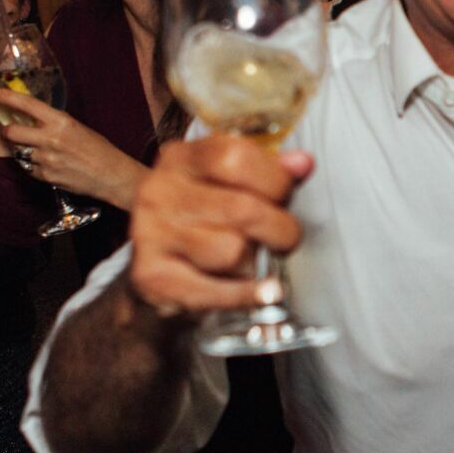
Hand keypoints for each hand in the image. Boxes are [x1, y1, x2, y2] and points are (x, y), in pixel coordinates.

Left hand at [0, 86, 145, 209]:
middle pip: (12, 132)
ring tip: (41, 152)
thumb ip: (54, 123)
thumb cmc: (99, 149)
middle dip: (8, 131)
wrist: (111, 175)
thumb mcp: (77, 128)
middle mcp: (50, 139)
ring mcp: (46, 159)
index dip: (8, 98)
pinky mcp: (45, 176)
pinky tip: (49, 165)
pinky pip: (28, 168)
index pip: (27, 105)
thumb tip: (33, 118)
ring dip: (24, 150)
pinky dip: (33, 166)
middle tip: (12, 131)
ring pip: (19, 152)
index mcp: (61, 121)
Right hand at [126, 136, 312, 318]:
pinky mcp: (151, 276)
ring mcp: (150, 233)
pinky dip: (248, 294)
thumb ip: (268, 172)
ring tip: (250, 261)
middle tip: (285, 238)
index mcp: (182, 158)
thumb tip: (303, 163)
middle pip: (241, 208)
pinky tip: (266, 292)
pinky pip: (215, 291)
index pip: (235, 157)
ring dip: (253, 263)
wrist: (151, 270)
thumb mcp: (229, 185)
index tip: (286, 196)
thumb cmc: (202, 220)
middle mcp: (160, 191)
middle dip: (279, 228)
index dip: (274, 179)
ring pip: (231, 251)